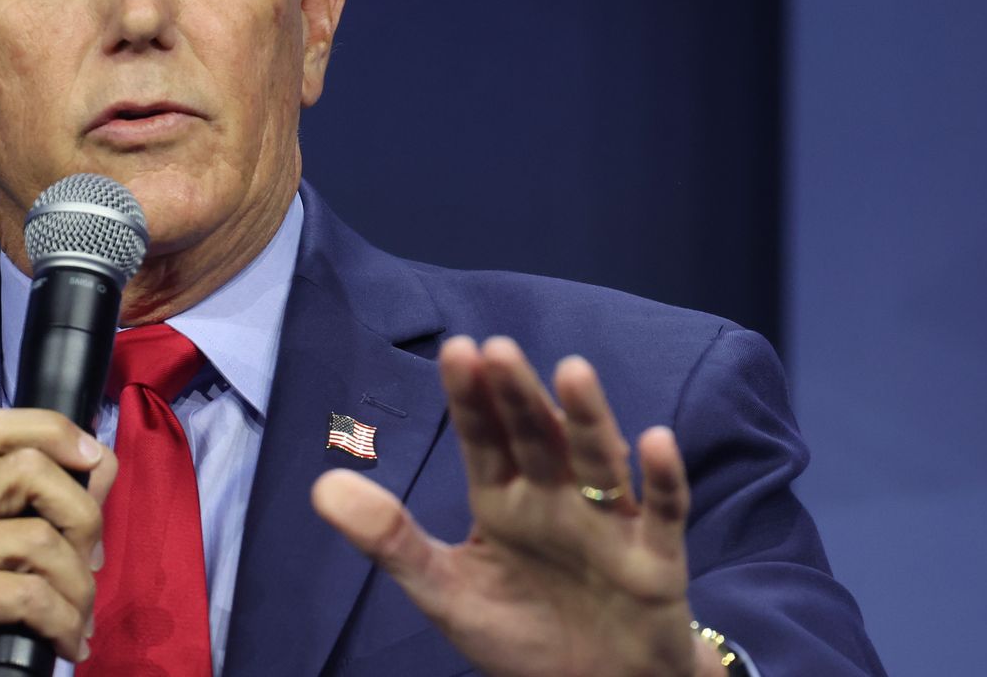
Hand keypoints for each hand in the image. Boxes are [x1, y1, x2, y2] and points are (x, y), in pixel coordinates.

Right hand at [0, 408, 117, 675]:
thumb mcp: (13, 561)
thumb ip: (53, 511)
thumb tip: (100, 464)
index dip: (54, 431)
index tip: (93, 463)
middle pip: (29, 467)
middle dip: (83, 517)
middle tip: (90, 566)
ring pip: (40, 538)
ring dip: (78, 589)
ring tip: (77, 623)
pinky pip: (29, 592)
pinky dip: (62, 622)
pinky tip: (65, 644)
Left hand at [313, 336, 712, 676]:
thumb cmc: (522, 636)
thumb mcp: (445, 592)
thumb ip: (390, 540)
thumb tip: (322, 487)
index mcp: (503, 500)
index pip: (483, 438)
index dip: (470, 397)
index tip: (457, 349)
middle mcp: (555, 499)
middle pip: (536, 437)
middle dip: (517, 396)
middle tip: (497, 349)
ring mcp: (607, 525)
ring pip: (596, 461)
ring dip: (588, 418)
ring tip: (572, 370)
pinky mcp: (655, 561)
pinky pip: (664, 516)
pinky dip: (664, 481)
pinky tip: (657, 441)